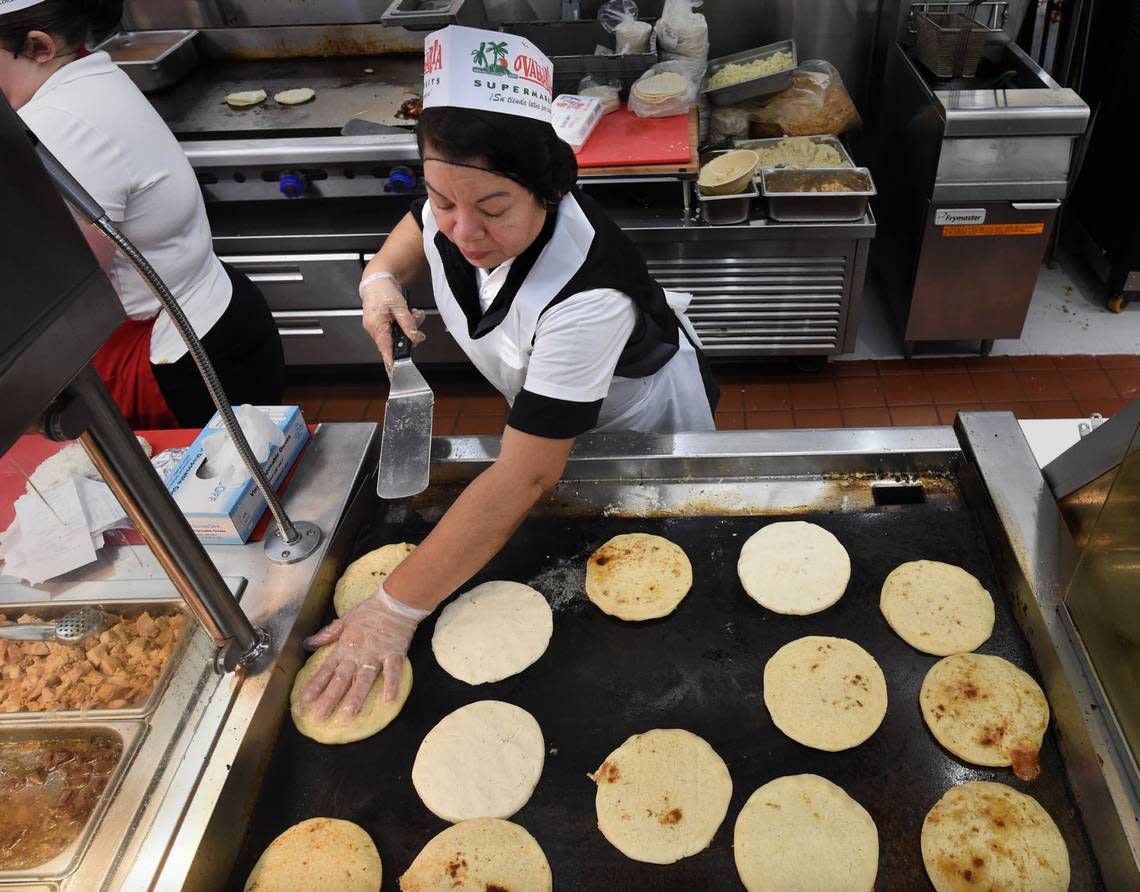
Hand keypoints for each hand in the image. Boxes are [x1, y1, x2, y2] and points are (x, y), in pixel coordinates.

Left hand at [298, 585, 429, 718]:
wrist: (395, 602)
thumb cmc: (369, 611)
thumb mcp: (344, 620)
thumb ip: (327, 635)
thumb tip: (308, 643)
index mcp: (344, 647)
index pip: (326, 671)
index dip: (314, 687)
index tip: (303, 703)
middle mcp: (357, 654)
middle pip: (341, 680)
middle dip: (329, 699)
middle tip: (319, 718)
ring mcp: (376, 655)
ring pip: (363, 679)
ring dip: (355, 697)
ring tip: (347, 715)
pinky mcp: (394, 654)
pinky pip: (393, 672)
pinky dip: (391, 685)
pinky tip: (388, 700)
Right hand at [359, 273, 425, 370]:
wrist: (376, 279)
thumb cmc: (382, 290)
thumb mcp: (399, 306)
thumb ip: (407, 323)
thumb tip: (414, 337)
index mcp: (376, 325)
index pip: (385, 348)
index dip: (392, 361)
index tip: (396, 371)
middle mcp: (373, 328)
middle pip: (394, 342)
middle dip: (408, 333)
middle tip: (416, 319)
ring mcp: (376, 327)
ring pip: (396, 335)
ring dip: (407, 326)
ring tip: (412, 313)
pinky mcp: (380, 324)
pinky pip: (394, 330)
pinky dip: (402, 323)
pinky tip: (407, 313)